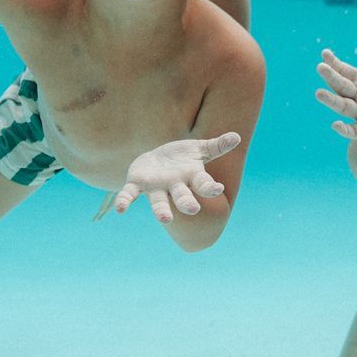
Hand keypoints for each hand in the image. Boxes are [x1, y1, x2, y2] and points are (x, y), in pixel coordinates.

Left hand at [113, 132, 239, 223]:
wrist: (156, 162)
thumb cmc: (181, 158)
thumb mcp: (199, 149)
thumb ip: (217, 146)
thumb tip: (237, 137)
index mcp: (190, 177)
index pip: (203, 184)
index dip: (209, 187)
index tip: (218, 189)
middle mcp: (174, 187)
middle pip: (182, 197)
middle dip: (187, 203)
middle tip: (193, 209)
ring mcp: (156, 187)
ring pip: (159, 202)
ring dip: (162, 211)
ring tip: (165, 219)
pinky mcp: (137, 184)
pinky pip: (130, 194)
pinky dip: (125, 201)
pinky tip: (120, 210)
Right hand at [315, 42, 356, 141]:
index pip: (344, 71)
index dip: (334, 63)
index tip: (325, 53)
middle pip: (341, 87)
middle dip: (331, 78)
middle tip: (320, 68)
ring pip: (344, 107)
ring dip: (331, 101)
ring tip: (319, 94)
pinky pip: (354, 131)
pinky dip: (344, 130)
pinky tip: (336, 125)